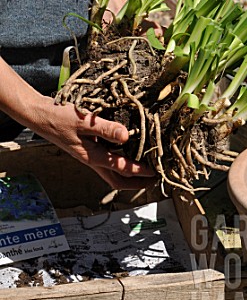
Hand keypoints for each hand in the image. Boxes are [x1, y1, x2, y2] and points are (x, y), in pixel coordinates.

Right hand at [0, 58, 155, 189]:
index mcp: (91, 156)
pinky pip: (106, 163)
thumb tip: (126, 137)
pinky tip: (125, 154)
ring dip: (127, 176)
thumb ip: (105, 129)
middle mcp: (91, 160)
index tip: (154, 172)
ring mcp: (88, 156)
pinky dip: (118, 164)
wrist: (39, 115)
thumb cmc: (58, 117)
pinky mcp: (86, 149)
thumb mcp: (83, 121)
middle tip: (152, 182)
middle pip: (116, 180)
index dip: (139, 172)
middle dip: (135, 184)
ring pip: (111, 173)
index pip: (120, 169)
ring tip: (143, 173)